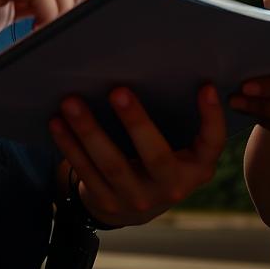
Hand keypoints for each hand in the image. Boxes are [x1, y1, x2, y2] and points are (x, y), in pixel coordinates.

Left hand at [49, 85, 225, 226]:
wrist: (136, 205)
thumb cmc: (162, 157)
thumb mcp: (182, 145)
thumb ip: (182, 116)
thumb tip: (164, 62)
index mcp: (196, 167)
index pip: (212, 142)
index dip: (211, 116)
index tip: (206, 86)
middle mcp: (171, 187)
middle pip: (155, 155)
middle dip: (136, 122)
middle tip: (118, 90)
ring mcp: (138, 198)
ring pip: (112, 164)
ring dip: (89, 131)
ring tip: (71, 102)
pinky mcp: (108, 203)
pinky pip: (86, 172)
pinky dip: (69, 145)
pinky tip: (57, 122)